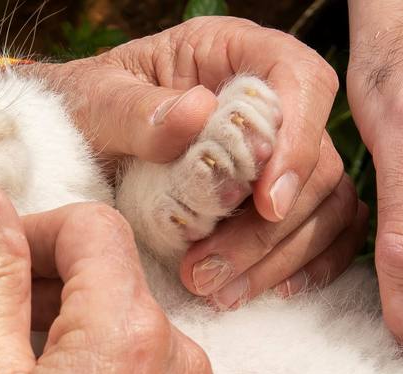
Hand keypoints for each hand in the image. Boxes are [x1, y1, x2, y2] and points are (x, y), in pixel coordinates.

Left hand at [34, 17, 366, 304]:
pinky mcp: (288, 199)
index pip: (302, 80)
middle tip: (207, 270)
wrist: (71, 146)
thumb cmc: (88, 109)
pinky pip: (332, 232)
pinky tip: (269, 290)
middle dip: (271, 228)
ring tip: (218, 292)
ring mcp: (287, 153)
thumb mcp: (96, 102)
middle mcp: (276, 100)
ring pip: (328, 206)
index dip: (298, 141)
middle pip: (320, 161)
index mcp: (237, 53)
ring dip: (280, 258)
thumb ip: (139, 109)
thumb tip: (196, 112)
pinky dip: (309, 265)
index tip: (265, 201)